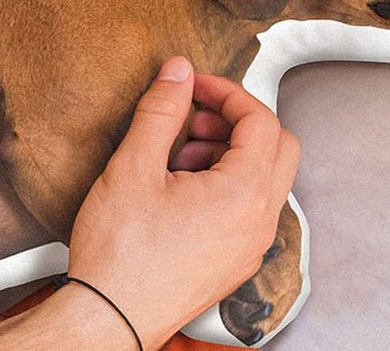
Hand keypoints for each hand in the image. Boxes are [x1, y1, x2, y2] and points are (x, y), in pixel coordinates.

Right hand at [65, 57, 298, 349]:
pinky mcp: (235, 262)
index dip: (227, 92)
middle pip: (279, 146)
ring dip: (231, 151)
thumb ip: (161, 110)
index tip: (194, 86)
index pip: (261, 120)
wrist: (110, 318)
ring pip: (266, 179)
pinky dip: (226, 182)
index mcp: (243, 195)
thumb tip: (178, 72)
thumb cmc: (121, 254)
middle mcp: (258, 223)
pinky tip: (179, 186)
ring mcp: (250, 246)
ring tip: (178, 153)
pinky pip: (250, 208)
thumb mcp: (134, 165)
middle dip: (238, 120)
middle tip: (196, 114)